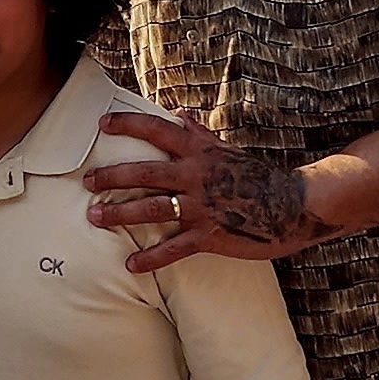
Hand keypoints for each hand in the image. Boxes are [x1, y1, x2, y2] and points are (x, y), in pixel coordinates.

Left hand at [82, 110, 339, 274]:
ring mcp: (201, 206)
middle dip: (111, 176)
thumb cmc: (256, 176)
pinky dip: (151, 258)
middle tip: (86, 181)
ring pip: (152, 208)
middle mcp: (195, 175)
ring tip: (95, 217)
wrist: (292, 205)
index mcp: (199, 150)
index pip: (156, 130)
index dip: (128, 124)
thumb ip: (199, 133)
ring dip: (120, 213)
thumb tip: (178, 114)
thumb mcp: (226, 149)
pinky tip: (131, 265)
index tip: (102, 124)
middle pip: (144, 172)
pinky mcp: (209, 235)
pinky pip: (174, 248)